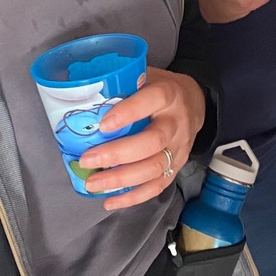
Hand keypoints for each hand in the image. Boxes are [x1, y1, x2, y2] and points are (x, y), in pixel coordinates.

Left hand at [79, 67, 205, 209]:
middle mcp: (176, 122)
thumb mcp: (146, 76)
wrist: (193, 103)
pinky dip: (133, 197)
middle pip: (153, 142)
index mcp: (169, 94)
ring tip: (93, 182)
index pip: (154, 100)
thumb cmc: (159, 88)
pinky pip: (158, 186)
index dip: (129, 112)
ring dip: (121, 179)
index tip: (103, 124)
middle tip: (87, 159)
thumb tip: (82, 93)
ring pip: (155, 168)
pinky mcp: (177, 166)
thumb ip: (123, 82)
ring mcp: (179, 147)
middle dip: (117, 154)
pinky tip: (110, 199)